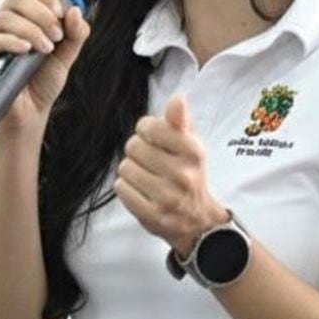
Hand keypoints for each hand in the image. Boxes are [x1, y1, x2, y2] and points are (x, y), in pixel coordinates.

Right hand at [0, 0, 91, 137]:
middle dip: (42, 14)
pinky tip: (25, 50)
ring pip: (4, 17)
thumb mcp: (66, 56)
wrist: (29, 113)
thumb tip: (76, 10)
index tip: (59, 12)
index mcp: (24, 15)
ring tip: (45, 49)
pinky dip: (10, 42)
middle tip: (56, 36)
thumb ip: (76, 34)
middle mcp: (5, 22)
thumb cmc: (42, 82)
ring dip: (31, 30)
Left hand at [113, 95, 228, 254]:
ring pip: (125, 168)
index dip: (146, 130)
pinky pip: (121, 189)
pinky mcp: (153, 216)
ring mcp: (168, 197)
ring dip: (131, 170)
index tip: (152, 138)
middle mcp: (183, 175)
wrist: (197, 220)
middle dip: (137, 151)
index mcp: (193, 152)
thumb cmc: (188, 173)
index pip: (149, 127)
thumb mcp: (190, 144)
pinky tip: (140, 190)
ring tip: (146, 177)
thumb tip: (178, 98)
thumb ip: (180, 119)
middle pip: (133, 147)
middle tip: (150, 161)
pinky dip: (126, 188)